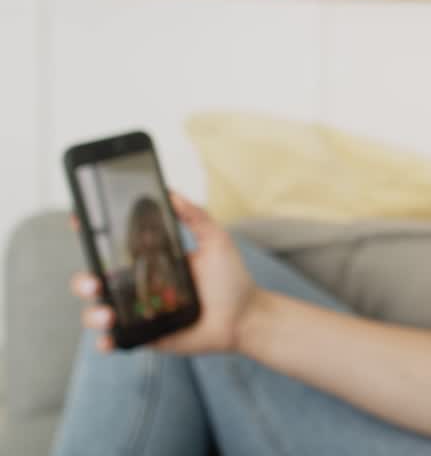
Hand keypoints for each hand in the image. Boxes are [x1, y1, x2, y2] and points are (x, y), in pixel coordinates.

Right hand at [70, 191, 260, 353]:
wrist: (245, 316)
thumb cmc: (230, 278)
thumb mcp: (215, 241)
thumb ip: (196, 217)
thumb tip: (171, 193)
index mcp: (149, 260)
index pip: (113, 248)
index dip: (93, 236)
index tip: (80, 222)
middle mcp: (138, 285)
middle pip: (96, 281)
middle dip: (84, 280)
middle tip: (95, 281)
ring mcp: (139, 312)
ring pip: (99, 311)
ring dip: (93, 313)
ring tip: (108, 313)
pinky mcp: (145, 336)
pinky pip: (116, 340)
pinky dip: (106, 341)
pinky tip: (109, 338)